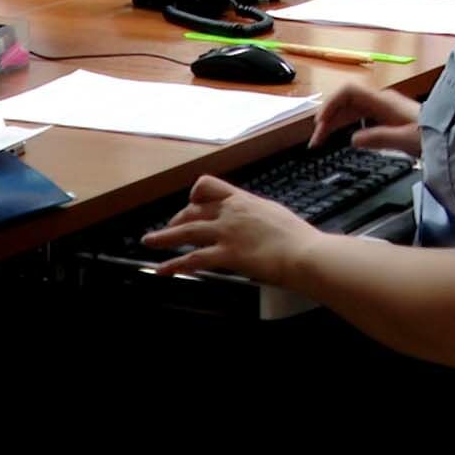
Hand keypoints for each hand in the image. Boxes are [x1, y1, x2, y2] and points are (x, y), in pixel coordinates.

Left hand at [141, 175, 323, 282]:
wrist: (305, 253)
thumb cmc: (298, 238)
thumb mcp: (276, 215)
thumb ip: (259, 216)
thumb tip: (255, 221)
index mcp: (244, 200)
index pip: (209, 185)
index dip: (195, 194)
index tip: (191, 203)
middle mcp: (231, 212)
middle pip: (193, 209)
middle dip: (177, 219)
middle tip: (169, 229)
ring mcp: (226, 233)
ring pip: (186, 231)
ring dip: (164, 237)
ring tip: (149, 242)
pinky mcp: (227, 255)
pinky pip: (193, 259)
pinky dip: (174, 264)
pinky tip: (164, 270)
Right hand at [309, 82, 421, 155]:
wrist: (451, 135)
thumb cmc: (432, 136)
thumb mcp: (405, 140)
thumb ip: (379, 138)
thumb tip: (353, 139)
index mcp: (383, 101)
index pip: (348, 92)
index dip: (331, 104)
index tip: (320, 123)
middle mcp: (381, 100)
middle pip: (345, 102)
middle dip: (328, 118)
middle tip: (315, 141)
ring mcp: (383, 107)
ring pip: (351, 109)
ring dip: (335, 122)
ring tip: (321, 140)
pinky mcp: (387, 116)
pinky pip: (359, 115)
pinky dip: (346, 124)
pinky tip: (341, 135)